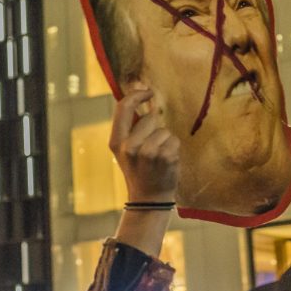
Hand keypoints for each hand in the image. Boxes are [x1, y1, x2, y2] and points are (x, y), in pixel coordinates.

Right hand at [109, 89, 179, 203]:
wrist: (149, 198)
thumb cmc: (139, 170)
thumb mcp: (125, 150)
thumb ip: (130, 126)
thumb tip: (141, 92)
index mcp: (116, 141)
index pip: (123, 107)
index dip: (137, 94)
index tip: (148, 92)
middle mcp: (130, 146)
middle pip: (150, 119)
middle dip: (155, 129)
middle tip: (151, 150)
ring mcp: (148, 152)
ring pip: (164, 130)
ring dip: (165, 141)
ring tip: (159, 158)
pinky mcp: (165, 157)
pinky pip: (174, 140)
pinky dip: (174, 149)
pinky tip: (167, 162)